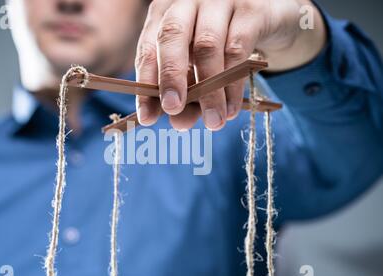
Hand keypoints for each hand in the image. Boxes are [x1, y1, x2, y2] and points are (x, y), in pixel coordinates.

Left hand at [135, 0, 325, 130]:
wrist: (271, 21)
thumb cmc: (224, 45)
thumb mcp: (200, 69)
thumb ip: (187, 93)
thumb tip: (179, 122)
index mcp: (166, 13)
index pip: (148, 47)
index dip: (146, 82)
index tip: (147, 117)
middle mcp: (188, 1)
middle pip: (172, 36)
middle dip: (171, 78)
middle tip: (173, 110)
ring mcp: (220, 1)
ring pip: (207, 47)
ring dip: (208, 91)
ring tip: (213, 122)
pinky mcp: (250, 10)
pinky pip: (237, 50)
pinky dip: (233, 85)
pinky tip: (231, 109)